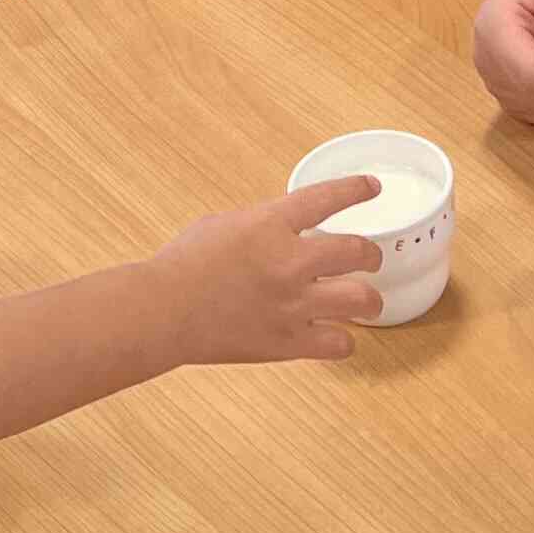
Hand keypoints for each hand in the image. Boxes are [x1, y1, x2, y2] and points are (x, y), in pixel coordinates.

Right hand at [148, 178, 383, 361]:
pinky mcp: (288, 341)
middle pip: (358, 251)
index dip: (356, 190)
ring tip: (368, 304)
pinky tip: (337, 338)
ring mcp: (293, 303)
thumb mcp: (222, 225)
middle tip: (369, 260)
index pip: (328, 197)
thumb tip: (280, 232)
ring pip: (361, 299)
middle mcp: (290, 261)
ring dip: (370, 300)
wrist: (162, 311)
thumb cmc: (180, 267)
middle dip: (370, 255)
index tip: (371, 188)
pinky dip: (342, 342)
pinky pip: (338, 344)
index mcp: (271, 224)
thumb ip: (260, 226)